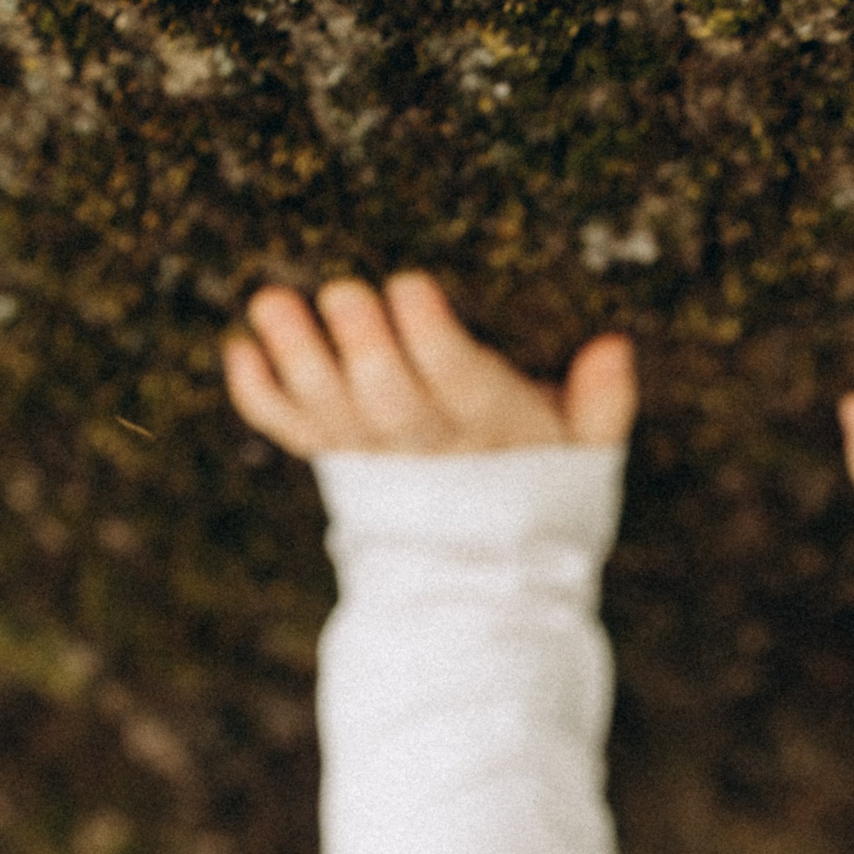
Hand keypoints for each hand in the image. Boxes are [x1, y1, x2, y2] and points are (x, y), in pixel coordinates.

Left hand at [225, 272, 636, 454]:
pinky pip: (289, 430)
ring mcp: (370, 456)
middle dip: (363, 346)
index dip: (434, 338)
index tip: (410, 285)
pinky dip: (259, 396)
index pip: (461, 383)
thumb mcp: (584, 450)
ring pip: (329, 412)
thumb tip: (613, 347)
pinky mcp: (332, 457)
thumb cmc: (539, 481)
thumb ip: (602, 403)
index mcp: (491, 430)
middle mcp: (424, 447)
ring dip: (298, 358)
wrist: (480, 569)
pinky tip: (240, 348)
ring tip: (273, 302)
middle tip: (343, 291)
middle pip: (389, 400)